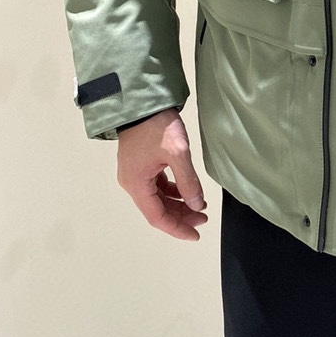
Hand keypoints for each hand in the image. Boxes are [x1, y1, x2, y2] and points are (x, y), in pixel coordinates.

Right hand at [117, 108, 207, 240]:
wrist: (142, 102)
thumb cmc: (157, 125)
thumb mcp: (177, 153)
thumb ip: (188, 181)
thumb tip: (197, 205)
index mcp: (136, 184)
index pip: (157, 217)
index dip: (177, 228)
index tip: (195, 234)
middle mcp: (132, 183)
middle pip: (157, 209)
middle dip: (180, 216)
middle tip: (203, 218)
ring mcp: (135, 173)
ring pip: (157, 198)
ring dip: (177, 204)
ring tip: (199, 205)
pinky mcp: (141, 164)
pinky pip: (157, 186)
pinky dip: (172, 191)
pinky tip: (186, 190)